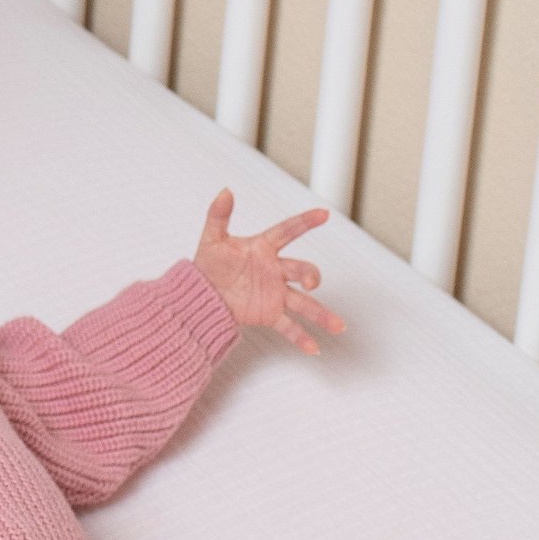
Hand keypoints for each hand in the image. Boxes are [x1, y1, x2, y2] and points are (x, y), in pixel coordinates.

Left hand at [194, 191, 339, 356]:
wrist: (201, 295)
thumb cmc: (208, 264)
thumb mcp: (211, 238)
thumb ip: (218, 215)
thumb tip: (225, 191)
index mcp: (263, 248)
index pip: (288, 231)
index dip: (305, 222)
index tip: (323, 214)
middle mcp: (274, 270)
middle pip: (301, 269)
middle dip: (311, 275)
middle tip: (311, 283)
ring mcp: (275, 293)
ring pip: (304, 303)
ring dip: (321, 313)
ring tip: (338, 326)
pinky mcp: (270, 314)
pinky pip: (289, 326)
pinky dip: (301, 337)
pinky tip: (314, 348)